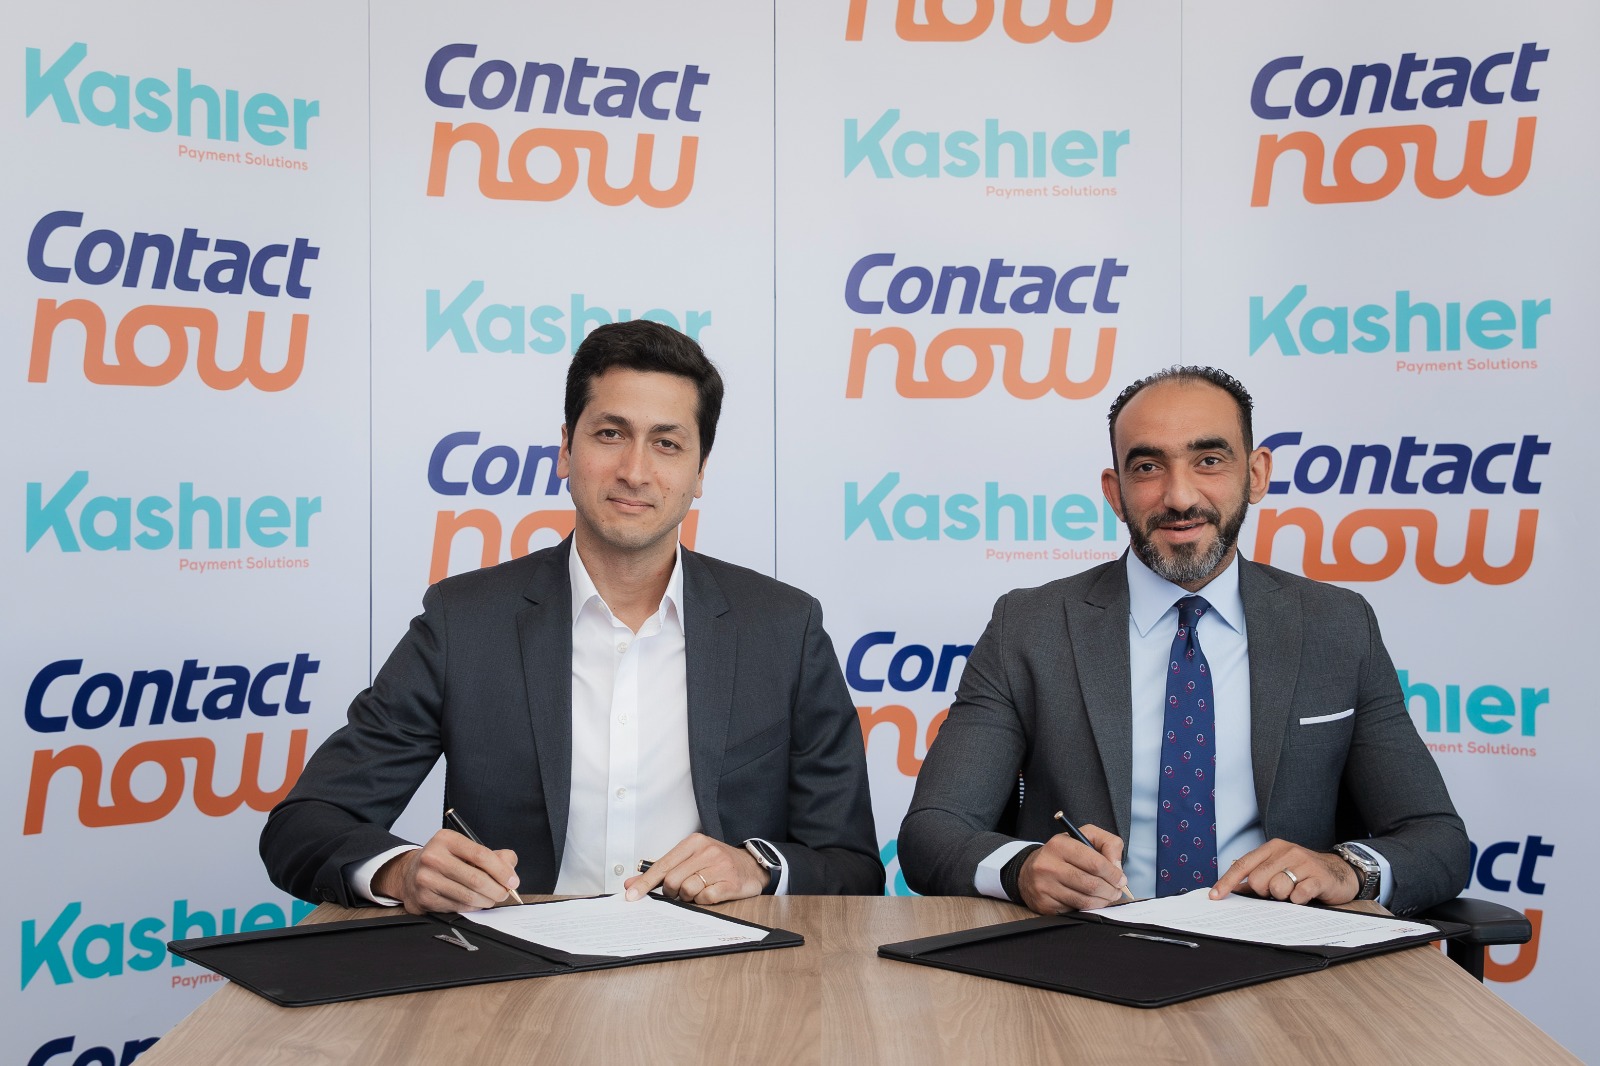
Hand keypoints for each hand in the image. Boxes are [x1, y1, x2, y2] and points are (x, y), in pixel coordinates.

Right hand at [372, 829, 519, 914]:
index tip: (512, 881)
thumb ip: (494, 855)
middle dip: (497, 889)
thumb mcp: (467, 849)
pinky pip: (458, 906)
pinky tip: (475, 902)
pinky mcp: (424, 898)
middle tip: (504, 893)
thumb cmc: (446, 860)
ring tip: (492, 898)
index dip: (501, 870)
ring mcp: (426, 878)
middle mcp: (433, 857)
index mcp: (446, 839)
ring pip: (468, 896)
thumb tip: (510, 870)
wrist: (411, 874)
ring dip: (487, 900)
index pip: (481, 855)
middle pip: (476, 879)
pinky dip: (473, 907)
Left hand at [623, 833, 767, 903]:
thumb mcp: (689, 859)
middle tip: (681, 891)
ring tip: (698, 890)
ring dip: (689, 897)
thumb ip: (661, 871)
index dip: (644, 883)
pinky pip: (706, 898)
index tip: (631, 896)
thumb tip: (631, 884)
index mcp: (694, 842)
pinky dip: (704, 900)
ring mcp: (720, 866)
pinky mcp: (731, 882)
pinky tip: (711, 893)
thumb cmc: (716, 862)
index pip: (662, 865)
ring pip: (688, 890)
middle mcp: (707, 851)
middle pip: (673, 881)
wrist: (751, 865)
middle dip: (672, 892)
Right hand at [1018, 823, 1127, 914]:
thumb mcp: (1085, 837)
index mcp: (1059, 845)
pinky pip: (1074, 911)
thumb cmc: (1064, 854)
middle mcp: (1048, 865)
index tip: (1121, 879)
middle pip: (1091, 884)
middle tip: (1116, 891)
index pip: (1095, 863)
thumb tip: (1118, 867)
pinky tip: (1090, 901)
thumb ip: (1108, 844)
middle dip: (1110, 890)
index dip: (1113, 874)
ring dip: (1102, 901)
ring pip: (1084, 901)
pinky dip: (1087, 908)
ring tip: (1107, 897)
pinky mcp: (1044, 904)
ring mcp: (1044, 886)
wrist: (1029, 871)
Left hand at [1209, 838, 1359, 905]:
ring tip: (1294, 891)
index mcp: (1272, 848)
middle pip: (1258, 880)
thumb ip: (1257, 877)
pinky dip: (1299, 900)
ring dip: (1284, 897)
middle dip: (1264, 892)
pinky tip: (1306, 894)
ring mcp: (1303, 862)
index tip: (1215, 896)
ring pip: (1277, 888)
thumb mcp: (1279, 869)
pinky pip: (1298, 895)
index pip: (1243, 864)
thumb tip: (1232, 888)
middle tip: (1279, 891)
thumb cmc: (1304, 872)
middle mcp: (1286, 851)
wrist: (1340, 871)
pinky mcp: (1318, 877)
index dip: (1227, 881)